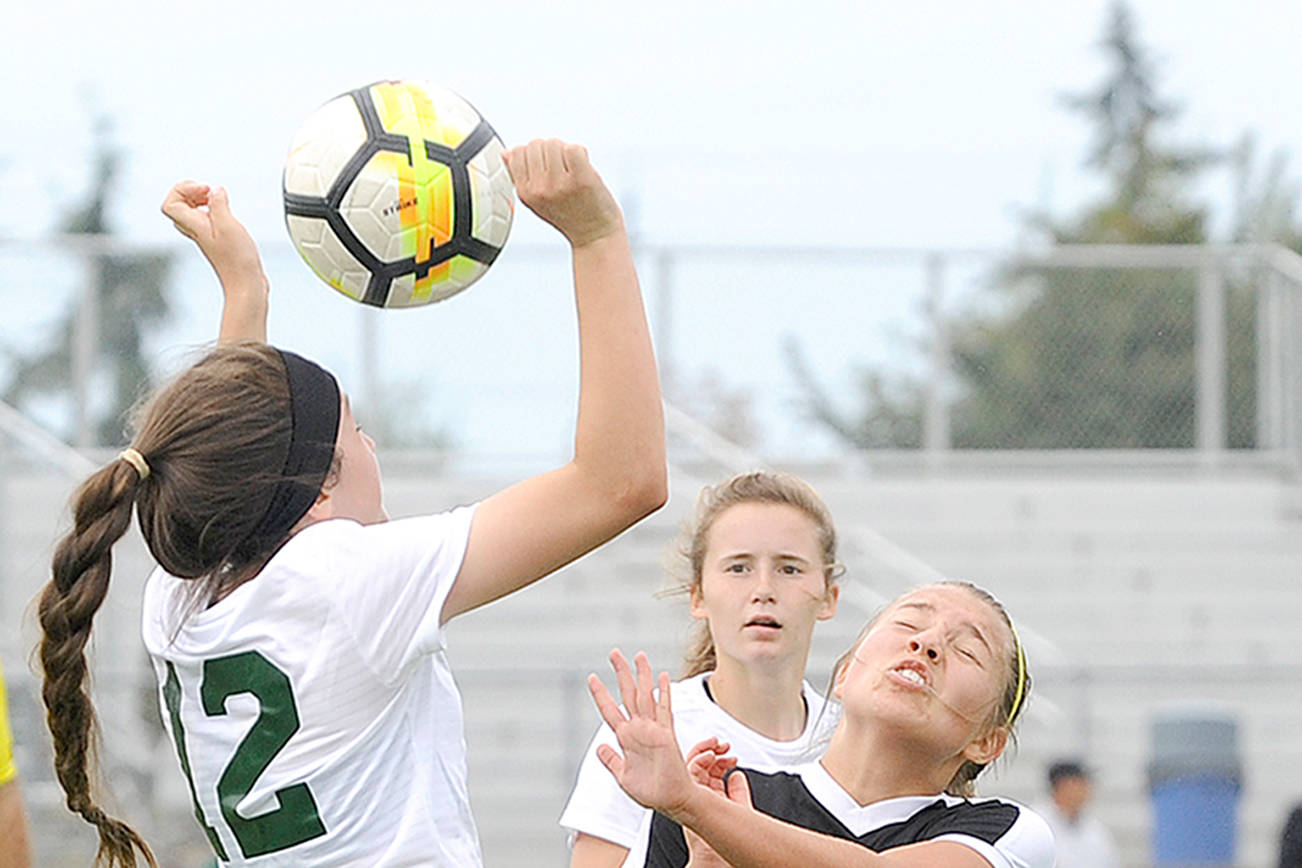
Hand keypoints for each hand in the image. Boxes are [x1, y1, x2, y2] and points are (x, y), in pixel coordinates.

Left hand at [160, 181, 267, 298]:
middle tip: (209, 191)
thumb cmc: (238, 261)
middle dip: (191, 191)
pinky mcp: (217, 240)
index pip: (171, 204)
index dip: (184, 190)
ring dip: (202, 199)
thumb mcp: (228, 225)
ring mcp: (205, 236)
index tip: (205, 190)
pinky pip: (206, 218)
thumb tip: (215, 191)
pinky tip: (227, 212)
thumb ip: (219, 204)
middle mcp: (196, 230)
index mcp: (194, 226)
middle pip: (178, 205)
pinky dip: (213, 209)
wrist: (246, 284)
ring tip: (218, 198)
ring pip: (192, 211)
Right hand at [502, 139, 622, 247]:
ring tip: (572, 172)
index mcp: (525, 192)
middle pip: (537, 144)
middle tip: (562, 171)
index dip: (534, 154)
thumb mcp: (536, 199)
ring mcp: (559, 184)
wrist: (594, 234)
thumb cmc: (569, 215)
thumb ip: (520, 176)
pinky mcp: (581, 179)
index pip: (517, 152)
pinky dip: (582, 154)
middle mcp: (539, 188)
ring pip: (555, 143)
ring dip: (566, 152)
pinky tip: (583, 170)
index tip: (546, 168)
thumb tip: (506, 154)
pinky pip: (574, 148)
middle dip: (551, 151)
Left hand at [588, 650, 695, 817]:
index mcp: (626, 738)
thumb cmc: (649, 791)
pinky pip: (664, 710)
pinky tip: (662, 677)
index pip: (610, 710)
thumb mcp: (622, 776)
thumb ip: (611, 760)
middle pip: (628, 695)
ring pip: (646, 696)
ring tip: (638, 656)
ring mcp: (653, 730)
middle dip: (621, 673)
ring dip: (642, 676)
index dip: (601, 694)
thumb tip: (600, 747)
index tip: (592, 677)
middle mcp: (638, 729)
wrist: (670, 801)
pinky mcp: (666, 735)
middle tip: (614, 653)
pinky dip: (663, 693)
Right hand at [684, 741, 738, 867]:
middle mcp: (697, 796)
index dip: (719, 760)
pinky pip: (686, 772)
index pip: (708, 773)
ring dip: (704, 750)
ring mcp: (690, 796)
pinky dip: (697, 759)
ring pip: (690, 765)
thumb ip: (738, 792)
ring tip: (718, 745)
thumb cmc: (726, 844)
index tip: (730, 754)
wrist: (717, 859)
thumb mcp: (738, 810)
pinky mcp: (684, 796)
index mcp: (707, 799)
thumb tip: (737, 775)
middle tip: (723, 745)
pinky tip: (710, 755)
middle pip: (699, 766)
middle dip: (710, 750)